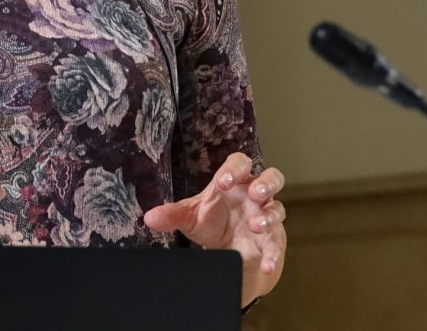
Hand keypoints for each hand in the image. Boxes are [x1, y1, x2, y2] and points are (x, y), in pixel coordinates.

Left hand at [142, 152, 286, 306]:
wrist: (227, 249)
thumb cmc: (212, 221)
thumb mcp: (191, 216)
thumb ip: (172, 215)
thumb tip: (149, 218)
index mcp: (233, 181)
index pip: (238, 164)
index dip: (233, 169)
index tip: (222, 182)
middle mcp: (253, 195)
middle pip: (272, 177)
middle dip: (266, 183)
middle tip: (256, 191)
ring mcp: (266, 215)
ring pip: (277, 208)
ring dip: (269, 215)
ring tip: (256, 225)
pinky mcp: (272, 239)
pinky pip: (277, 244)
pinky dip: (274, 254)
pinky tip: (268, 264)